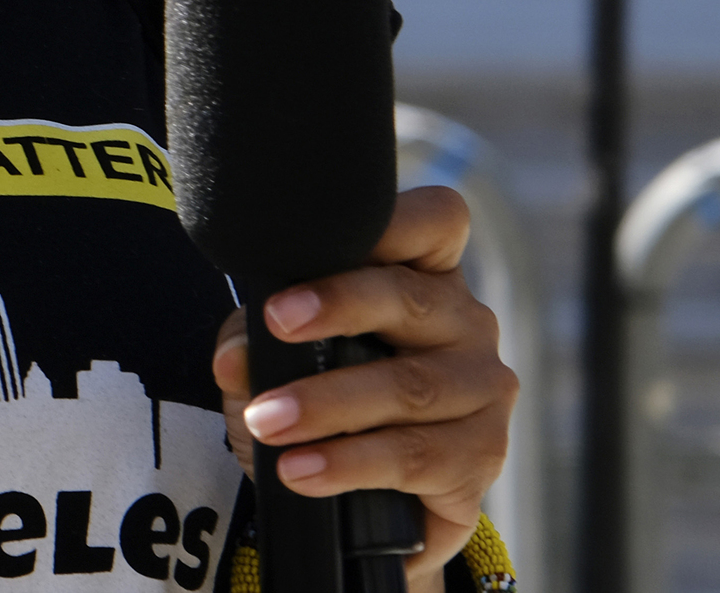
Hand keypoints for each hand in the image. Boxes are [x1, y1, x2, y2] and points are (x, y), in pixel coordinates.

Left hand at [210, 186, 516, 590]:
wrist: (370, 500)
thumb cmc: (328, 390)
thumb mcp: (283, 356)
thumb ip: (258, 341)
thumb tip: (236, 358)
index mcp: (425, 274)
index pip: (435, 221)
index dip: (392, 219)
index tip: (323, 231)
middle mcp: (466, 322)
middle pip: (411, 298)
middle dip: (339, 304)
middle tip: (275, 322)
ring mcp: (483, 389)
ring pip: (409, 388)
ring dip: (327, 404)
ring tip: (265, 421)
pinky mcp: (481, 457)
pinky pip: (415, 457)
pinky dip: (348, 463)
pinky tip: (300, 470)